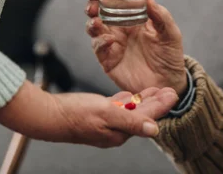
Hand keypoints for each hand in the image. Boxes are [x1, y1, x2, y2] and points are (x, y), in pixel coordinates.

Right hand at [0, 81, 178, 147]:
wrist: (48, 115)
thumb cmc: (75, 115)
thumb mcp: (107, 114)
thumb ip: (132, 122)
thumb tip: (154, 130)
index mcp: (120, 132)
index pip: (148, 118)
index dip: (162, 106)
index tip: (174, 94)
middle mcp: (116, 130)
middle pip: (143, 114)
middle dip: (157, 102)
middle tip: (170, 90)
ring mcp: (107, 123)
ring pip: (131, 110)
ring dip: (145, 99)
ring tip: (158, 90)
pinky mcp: (98, 115)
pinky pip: (118, 107)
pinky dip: (128, 100)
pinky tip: (133, 95)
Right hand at [85, 0, 186, 96]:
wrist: (168, 83)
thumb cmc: (170, 56)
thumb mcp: (170, 34)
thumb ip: (161, 17)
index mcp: (134, 18)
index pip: (118, 0)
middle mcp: (120, 28)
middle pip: (100, 11)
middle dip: (93, 3)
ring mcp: (112, 43)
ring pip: (95, 27)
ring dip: (92, 20)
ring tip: (95, 16)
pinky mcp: (108, 60)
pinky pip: (99, 48)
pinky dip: (100, 41)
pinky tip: (109, 39)